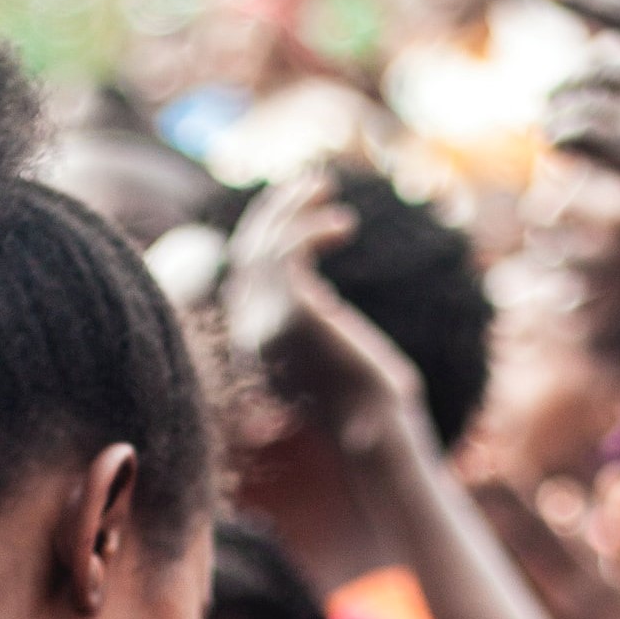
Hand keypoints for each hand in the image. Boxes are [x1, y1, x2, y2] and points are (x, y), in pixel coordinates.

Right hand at [224, 175, 425, 455]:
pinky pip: (288, 250)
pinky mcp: (293, 315)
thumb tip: (323, 304)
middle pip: (245, 252)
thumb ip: (315, 328)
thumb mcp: (333, 357)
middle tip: (310, 184)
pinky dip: (312, 226)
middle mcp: (249, 333)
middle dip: (273, 211)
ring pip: (262, 245)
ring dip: (291, 208)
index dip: (265, 234)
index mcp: (253, 344)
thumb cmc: (370, 405)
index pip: (242, 274)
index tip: (298, 210)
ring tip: (324, 186)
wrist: (377, 434)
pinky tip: (345, 225)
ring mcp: (266, 324)